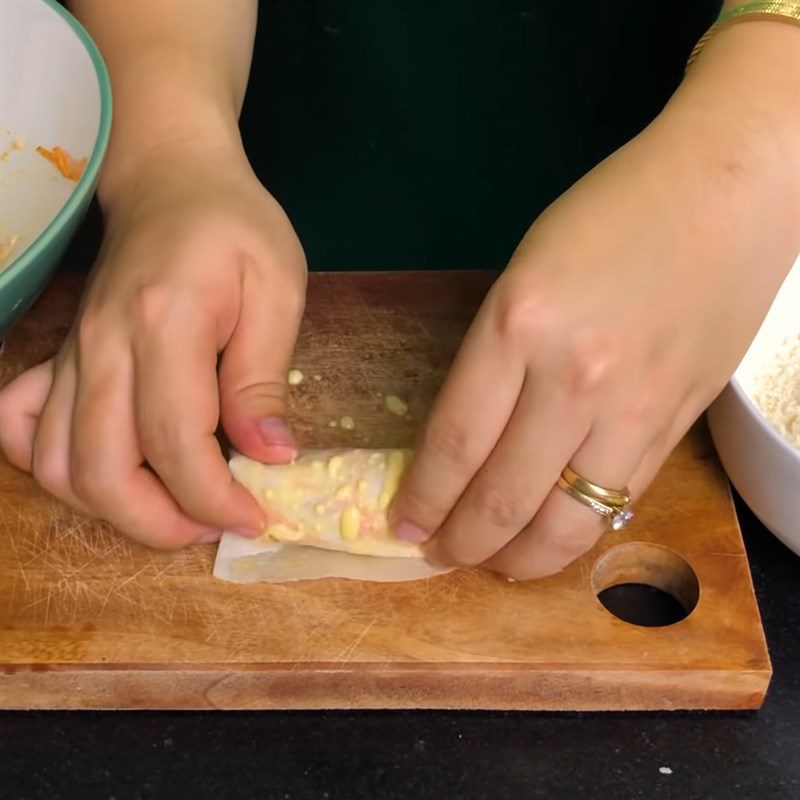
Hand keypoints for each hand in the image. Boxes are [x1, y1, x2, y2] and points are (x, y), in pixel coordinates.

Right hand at [0, 142, 306, 547]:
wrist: (172, 180)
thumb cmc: (236, 229)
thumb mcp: (278, 290)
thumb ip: (264, 376)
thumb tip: (270, 456)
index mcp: (165, 323)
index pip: (176, 441)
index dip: (215, 499)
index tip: (255, 517)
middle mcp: (102, 345)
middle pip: (102, 470)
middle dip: (162, 524)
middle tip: (215, 526)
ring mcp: (71, 354)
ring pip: (58, 465)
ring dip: (114, 510)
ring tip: (176, 510)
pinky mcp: (58, 357)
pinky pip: (24, 428)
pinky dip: (56, 468)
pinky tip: (106, 470)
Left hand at [391, 93, 797, 577]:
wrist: (724, 193)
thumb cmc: (609, 216)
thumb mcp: (521, 278)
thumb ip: (494, 362)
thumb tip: (466, 441)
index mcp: (518, 326)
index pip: (455, 444)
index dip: (423, 497)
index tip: (403, 524)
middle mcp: (573, 380)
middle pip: (503, 497)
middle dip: (461, 541)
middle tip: (439, 553)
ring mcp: (634, 409)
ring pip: (567, 523)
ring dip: (518, 558)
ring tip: (492, 563)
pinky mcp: (679, 425)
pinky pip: (618, 502)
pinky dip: (576, 532)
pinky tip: (551, 537)